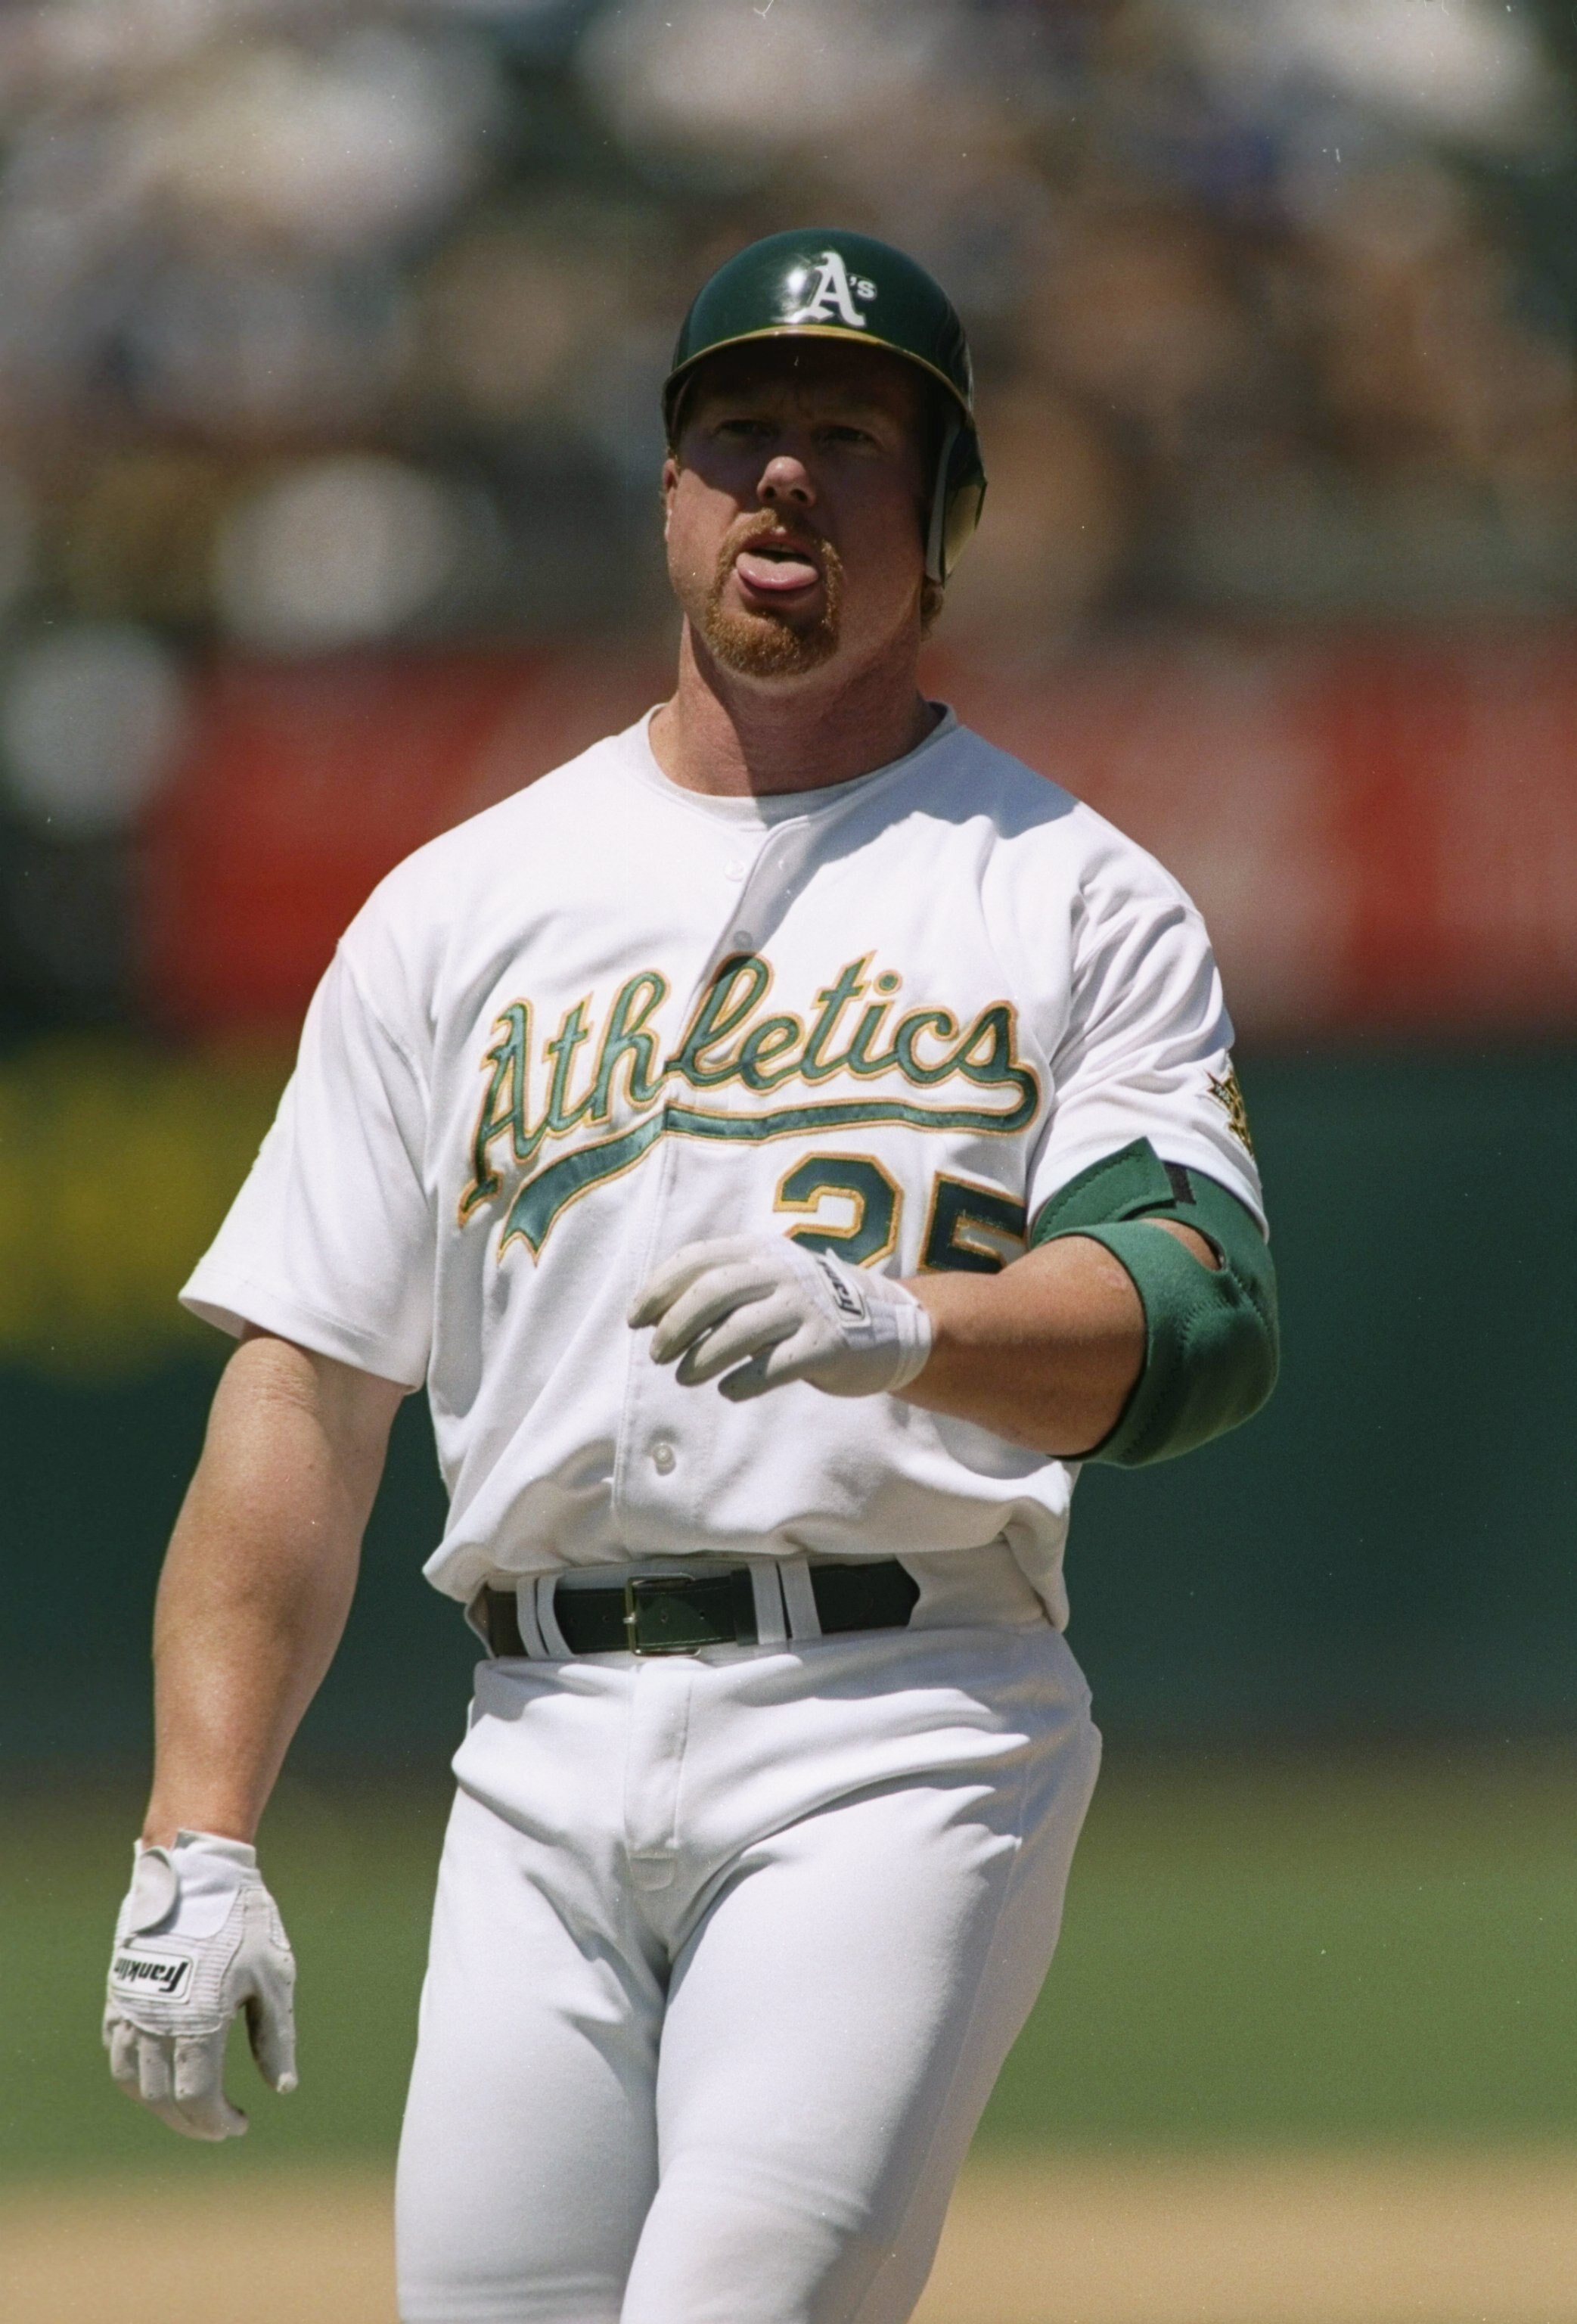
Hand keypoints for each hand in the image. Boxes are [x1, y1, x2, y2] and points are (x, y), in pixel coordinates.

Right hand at [103, 1829, 296, 2141]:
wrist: (195, 1871)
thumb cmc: (243, 1922)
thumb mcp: (273, 1977)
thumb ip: (275, 2036)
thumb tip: (282, 2087)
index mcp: (197, 2022)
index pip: (198, 2097)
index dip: (217, 2121)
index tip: (240, 2124)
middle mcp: (155, 2022)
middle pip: (163, 2098)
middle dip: (191, 2121)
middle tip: (219, 2126)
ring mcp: (131, 2008)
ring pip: (134, 2081)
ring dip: (160, 2104)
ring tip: (190, 2108)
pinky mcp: (119, 1993)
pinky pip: (117, 2052)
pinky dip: (136, 2075)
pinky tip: (160, 2074)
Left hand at [629, 1234, 931, 1400]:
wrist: (886, 1326)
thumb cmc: (804, 1309)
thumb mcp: (765, 1283)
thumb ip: (719, 1293)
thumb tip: (655, 1322)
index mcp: (760, 1251)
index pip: (698, 1260)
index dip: (659, 1289)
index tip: (635, 1321)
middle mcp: (783, 1272)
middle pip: (714, 1292)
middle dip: (676, 1325)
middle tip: (656, 1354)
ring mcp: (807, 1307)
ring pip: (741, 1330)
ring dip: (703, 1357)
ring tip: (685, 1378)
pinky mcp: (827, 1345)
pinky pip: (776, 1366)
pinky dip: (744, 1381)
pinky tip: (729, 1391)